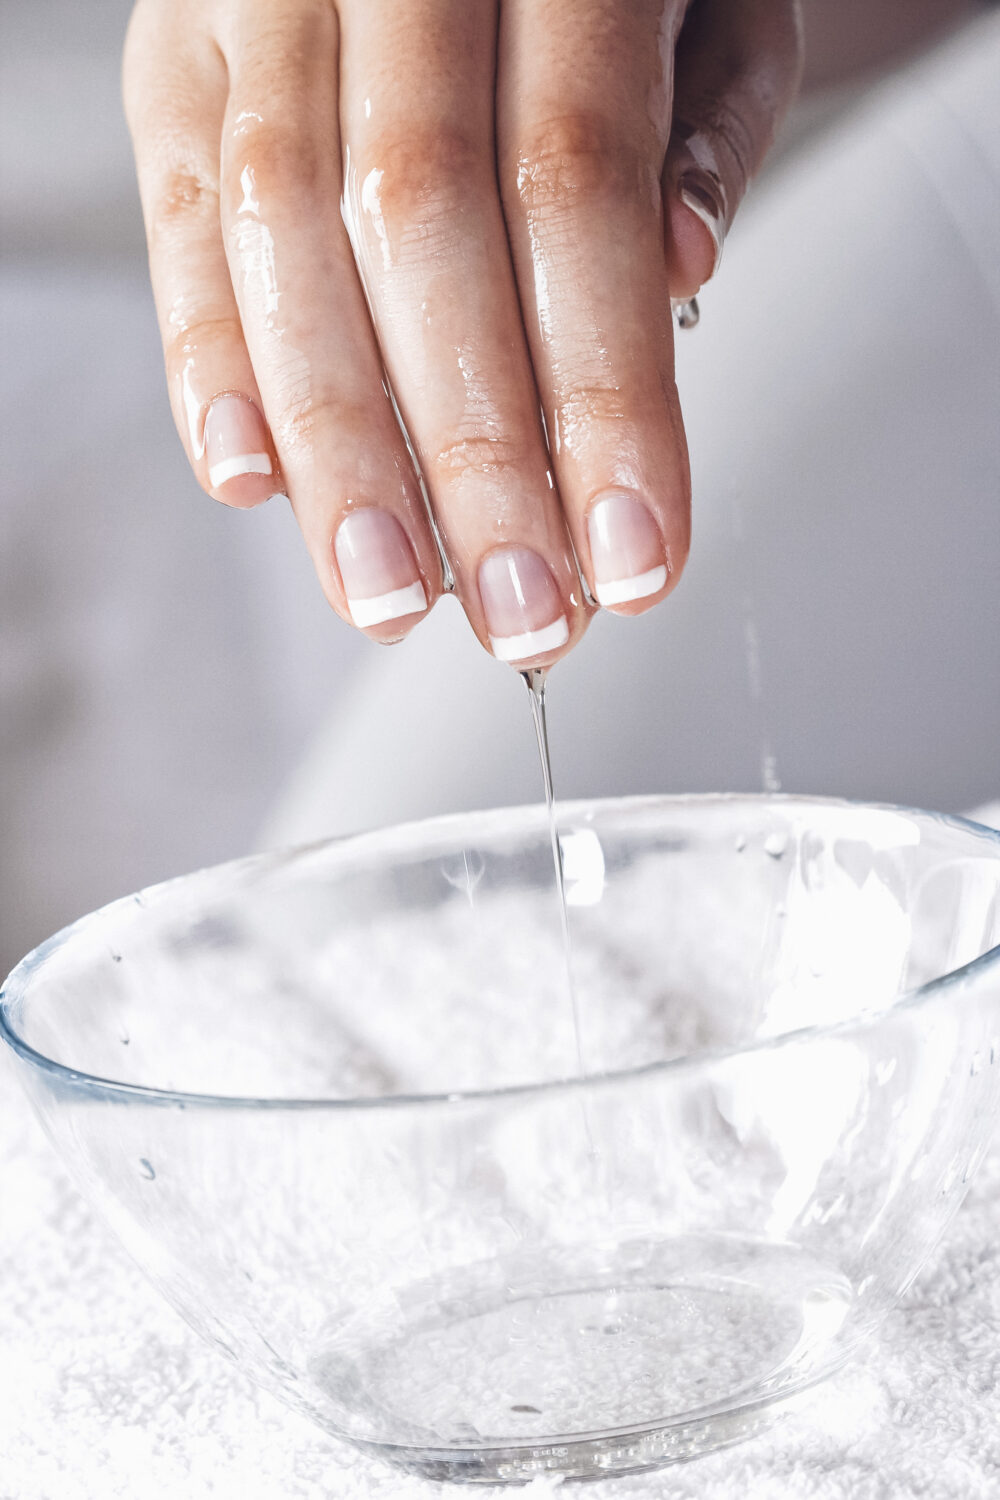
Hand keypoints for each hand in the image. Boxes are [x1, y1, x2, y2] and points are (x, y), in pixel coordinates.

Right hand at [124, 0, 801, 667]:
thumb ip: (704, 125)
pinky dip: (210, 361)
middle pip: (419, 229)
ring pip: (279, 236)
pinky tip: (254, 483)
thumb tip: (677, 273)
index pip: (578, 186)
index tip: (635, 555)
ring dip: (337, 449)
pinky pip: (178, 216)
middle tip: (519, 613)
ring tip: (391, 594)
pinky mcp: (170, 51)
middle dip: (471, 456)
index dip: (605, 394)